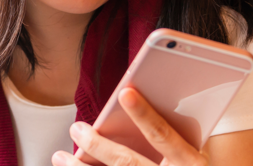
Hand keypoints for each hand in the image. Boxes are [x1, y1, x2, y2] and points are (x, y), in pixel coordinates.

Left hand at [53, 88, 209, 165]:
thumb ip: (170, 138)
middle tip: (76, 129)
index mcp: (192, 164)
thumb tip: (137, 105)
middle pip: (128, 163)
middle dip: (97, 145)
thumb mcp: (192, 157)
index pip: (163, 136)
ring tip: (60, 156)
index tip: (125, 93)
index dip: (145, 115)